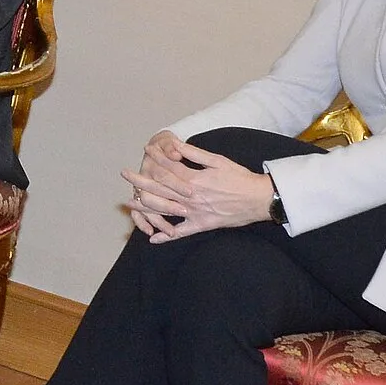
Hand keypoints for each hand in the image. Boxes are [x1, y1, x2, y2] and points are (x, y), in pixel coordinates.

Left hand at [121, 132, 273, 242]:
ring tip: (130, 202)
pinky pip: (182, 233)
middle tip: (125, 174)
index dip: (155, 159)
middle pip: (160, 188)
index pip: (167, 169)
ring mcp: (195, 212)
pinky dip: (167, 237)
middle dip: (141, 181)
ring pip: (165, 210)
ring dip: (145, 207)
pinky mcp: (202, 225)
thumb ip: (194, 154)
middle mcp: (191, 197)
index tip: (145, 151)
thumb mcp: (218, 160)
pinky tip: (153, 239)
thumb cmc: (239, 177)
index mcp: (194, 179)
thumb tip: (175, 145)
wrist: (259, 199)